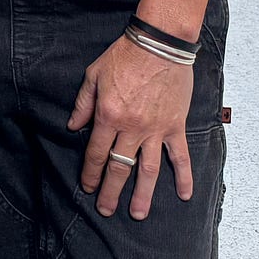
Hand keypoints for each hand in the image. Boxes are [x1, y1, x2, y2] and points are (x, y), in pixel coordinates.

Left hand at [67, 35, 195, 219]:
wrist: (158, 45)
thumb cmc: (123, 57)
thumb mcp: (93, 76)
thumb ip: (83, 104)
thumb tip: (73, 127)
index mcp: (108, 116)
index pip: (96, 152)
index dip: (90, 172)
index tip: (87, 187)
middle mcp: (132, 128)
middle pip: (120, 167)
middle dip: (111, 191)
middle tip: (106, 210)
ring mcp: (156, 130)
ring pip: (148, 170)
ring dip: (143, 194)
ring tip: (137, 213)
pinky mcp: (175, 127)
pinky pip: (180, 157)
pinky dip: (183, 177)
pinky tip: (184, 195)